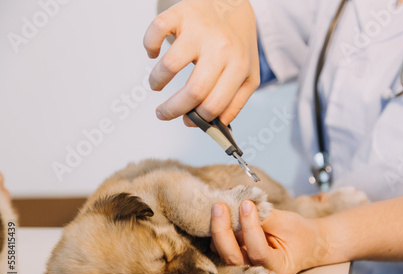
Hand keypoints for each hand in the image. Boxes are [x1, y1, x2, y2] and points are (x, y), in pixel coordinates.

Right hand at [143, 0, 259, 125]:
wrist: (233, 1)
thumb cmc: (237, 43)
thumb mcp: (247, 74)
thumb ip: (235, 102)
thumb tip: (212, 126)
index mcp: (239, 67)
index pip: (214, 104)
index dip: (196, 119)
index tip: (185, 120)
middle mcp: (221, 48)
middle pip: (193, 91)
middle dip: (172, 110)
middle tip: (163, 113)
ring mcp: (200, 30)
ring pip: (169, 65)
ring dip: (156, 81)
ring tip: (157, 84)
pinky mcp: (182, 13)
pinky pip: (155, 32)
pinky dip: (149, 46)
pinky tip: (153, 53)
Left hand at [210, 201, 328, 273]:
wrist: (303, 243)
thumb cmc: (299, 234)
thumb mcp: (287, 223)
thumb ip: (265, 216)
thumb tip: (241, 202)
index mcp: (277, 268)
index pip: (258, 252)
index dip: (250, 227)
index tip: (247, 204)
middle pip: (232, 257)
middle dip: (222, 231)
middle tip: (219, 206)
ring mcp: (244, 268)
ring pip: (223, 252)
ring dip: (217, 229)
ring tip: (219, 206)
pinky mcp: (235, 259)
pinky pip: (221, 246)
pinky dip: (219, 229)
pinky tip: (221, 212)